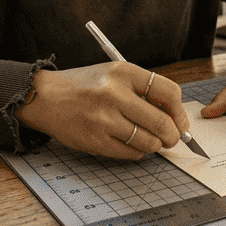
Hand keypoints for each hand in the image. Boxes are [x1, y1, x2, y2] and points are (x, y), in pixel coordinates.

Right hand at [16, 62, 188, 158]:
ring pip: (149, 142)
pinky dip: (137, 152)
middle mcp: (114, 93)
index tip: (180, 121)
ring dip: (154, 145)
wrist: (45, 97)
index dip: (180, 111)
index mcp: (123, 72)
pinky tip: (129, 143)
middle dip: (173, 136)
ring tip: (148, 140)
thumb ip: (142, 91)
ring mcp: (104, 118)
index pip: (169, 92)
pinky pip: (131, 153)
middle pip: (162, 122)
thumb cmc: (84, 86)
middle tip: (171, 139)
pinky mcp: (95, 140)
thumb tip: (175, 117)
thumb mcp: (113, 75)